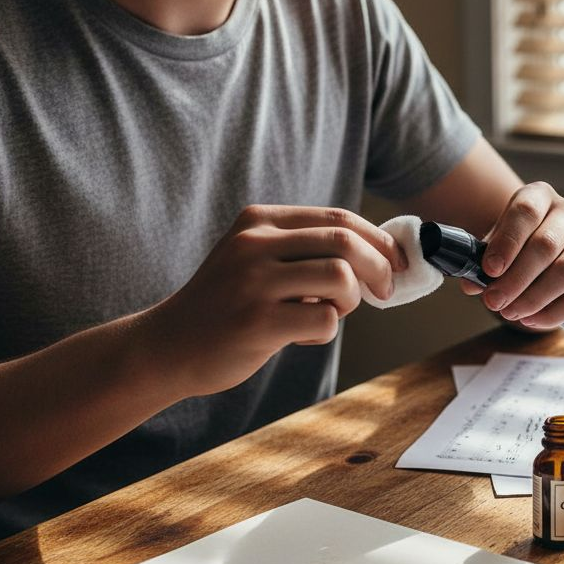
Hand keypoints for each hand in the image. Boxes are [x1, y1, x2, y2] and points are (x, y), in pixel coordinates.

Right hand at [142, 205, 405, 396]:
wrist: (167, 346)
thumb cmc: (226, 305)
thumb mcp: (255, 259)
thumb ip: (305, 250)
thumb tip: (380, 255)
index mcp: (259, 221)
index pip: (339, 218)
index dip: (378, 241)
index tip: (395, 263)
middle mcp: (255, 244)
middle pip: (346, 241)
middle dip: (379, 268)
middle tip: (383, 292)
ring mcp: (253, 283)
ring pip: (340, 278)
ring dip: (350, 301)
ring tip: (328, 312)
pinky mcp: (256, 322)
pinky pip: (325, 319)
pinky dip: (327, 330)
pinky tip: (303, 334)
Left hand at [460, 182, 563, 329]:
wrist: (543, 251)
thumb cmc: (516, 245)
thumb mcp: (496, 244)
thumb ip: (482, 261)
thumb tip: (472, 284)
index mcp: (540, 195)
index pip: (526, 212)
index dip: (507, 242)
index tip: (489, 270)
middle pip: (546, 245)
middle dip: (516, 279)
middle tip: (494, 301)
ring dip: (534, 298)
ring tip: (510, 312)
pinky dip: (554, 313)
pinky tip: (532, 320)